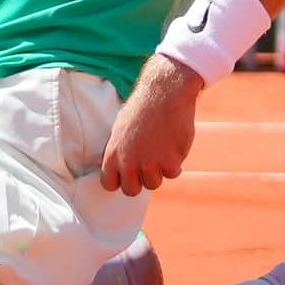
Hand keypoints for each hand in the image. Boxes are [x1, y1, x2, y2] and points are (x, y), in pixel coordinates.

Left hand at [100, 54, 200, 195]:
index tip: (127, 174)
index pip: (109, 184)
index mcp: (112, 154)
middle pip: (132, 190)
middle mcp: (129, 163)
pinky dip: (175, 162)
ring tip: (160, 149)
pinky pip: (172, 173)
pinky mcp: (171, 162)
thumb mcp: (120, 129)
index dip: (119, 180)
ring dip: (158, 170)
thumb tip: (118, 169)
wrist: (164, 93)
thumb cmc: (142, 108)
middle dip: (139, 180)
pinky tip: (173, 144)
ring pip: (154, 183)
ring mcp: (150, 164)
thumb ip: (119, 152)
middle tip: (147, 164)